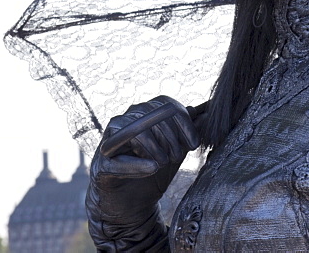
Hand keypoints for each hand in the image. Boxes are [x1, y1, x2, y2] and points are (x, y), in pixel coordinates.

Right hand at [86, 95, 198, 251]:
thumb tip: (207, 111)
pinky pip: (116, 159)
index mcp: (143, 114)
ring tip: (162, 163)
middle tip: (175, 157)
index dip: (184, 123)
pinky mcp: (101, 167)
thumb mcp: (177, 150)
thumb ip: (190, 131)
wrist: (133, 204)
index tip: (194, 145)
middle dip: (170, 138)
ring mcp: (110, 143)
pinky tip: (153, 168)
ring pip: (133, 130)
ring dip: (155, 148)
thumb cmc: (154, 170)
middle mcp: (125, 122)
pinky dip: (137, 164)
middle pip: (151, 115)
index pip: (166, 104)